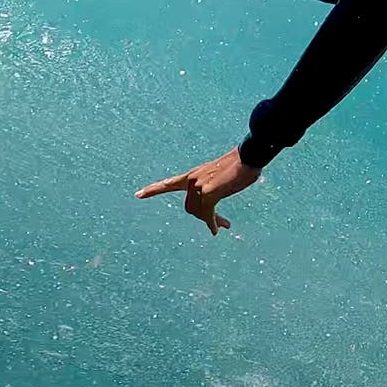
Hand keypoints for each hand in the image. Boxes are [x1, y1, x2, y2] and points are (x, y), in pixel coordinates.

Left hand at [136, 150, 259, 234]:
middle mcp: (192, 180)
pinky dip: (211, 223)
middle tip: (218, 226)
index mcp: (192, 175)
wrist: (248, 156)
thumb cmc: (239, 165)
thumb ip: (211, 186)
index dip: (152, 190)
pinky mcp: (209, 192)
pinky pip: (207, 214)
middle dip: (203, 219)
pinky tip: (216, 230)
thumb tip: (212, 200)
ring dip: (210, 221)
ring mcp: (199, 186)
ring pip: (198, 213)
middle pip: (190, 209)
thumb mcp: (219, 176)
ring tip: (224, 225)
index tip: (137, 195)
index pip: (168, 183)